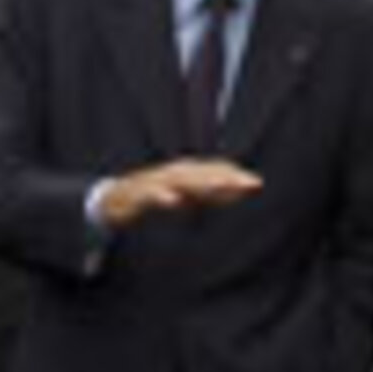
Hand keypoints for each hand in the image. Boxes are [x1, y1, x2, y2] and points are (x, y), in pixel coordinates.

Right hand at [99, 159, 262, 228]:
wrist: (116, 198)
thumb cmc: (159, 194)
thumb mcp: (191, 195)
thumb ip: (216, 194)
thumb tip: (244, 191)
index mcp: (189, 172)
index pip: (216, 171)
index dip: (235, 176)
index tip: (256, 183)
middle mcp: (176, 172)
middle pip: (205, 173)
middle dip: (228, 177)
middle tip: (249, 183)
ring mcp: (158, 181)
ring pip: (182, 180)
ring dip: (203, 182)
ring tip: (223, 185)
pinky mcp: (139, 193)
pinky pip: (151, 194)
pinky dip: (162, 196)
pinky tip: (174, 200)